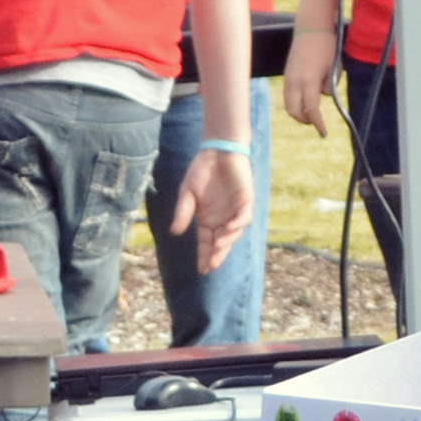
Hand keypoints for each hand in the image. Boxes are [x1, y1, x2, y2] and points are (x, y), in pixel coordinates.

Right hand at [170, 146, 253, 270]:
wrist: (217, 151)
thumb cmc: (201, 171)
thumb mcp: (187, 193)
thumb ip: (183, 212)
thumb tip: (174, 232)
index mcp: (208, 220)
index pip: (206, 243)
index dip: (204, 256)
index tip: (201, 270)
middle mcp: (222, 219)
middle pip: (221, 242)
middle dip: (217, 255)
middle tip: (210, 266)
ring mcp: (235, 211)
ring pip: (233, 233)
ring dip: (226, 241)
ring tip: (217, 247)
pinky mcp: (245, 200)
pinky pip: (243, 217)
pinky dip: (237, 225)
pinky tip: (228, 230)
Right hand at [280, 23, 336, 127]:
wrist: (310, 28)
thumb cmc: (326, 46)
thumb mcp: (333, 67)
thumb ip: (329, 85)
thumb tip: (323, 97)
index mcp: (309, 79)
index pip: (312, 109)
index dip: (317, 123)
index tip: (324, 132)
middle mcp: (295, 81)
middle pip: (295, 111)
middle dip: (305, 120)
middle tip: (317, 122)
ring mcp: (288, 78)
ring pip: (289, 105)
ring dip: (299, 113)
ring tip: (311, 113)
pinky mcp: (286, 75)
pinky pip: (288, 96)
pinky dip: (295, 103)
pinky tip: (306, 100)